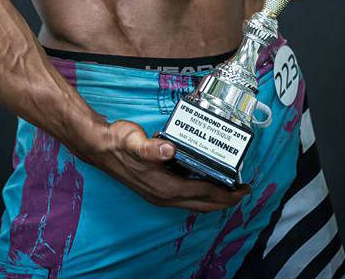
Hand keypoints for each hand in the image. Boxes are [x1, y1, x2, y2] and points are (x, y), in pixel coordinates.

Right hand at [94, 119, 249, 211]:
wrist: (101, 147)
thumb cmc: (119, 142)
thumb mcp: (134, 141)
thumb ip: (151, 147)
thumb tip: (168, 149)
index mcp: (164, 187)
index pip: (202, 193)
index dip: (224, 193)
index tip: (242, 188)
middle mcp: (164, 195)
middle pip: (202, 204)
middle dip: (225, 200)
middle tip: (244, 191)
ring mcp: (160, 194)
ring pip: (194, 202)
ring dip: (213, 198)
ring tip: (230, 188)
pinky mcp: (157, 187)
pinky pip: (186, 195)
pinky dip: (200, 192)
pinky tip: (205, 180)